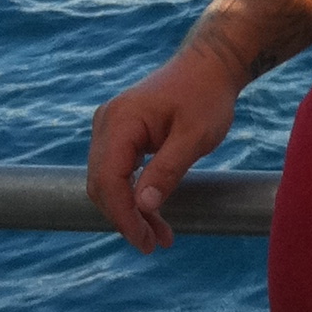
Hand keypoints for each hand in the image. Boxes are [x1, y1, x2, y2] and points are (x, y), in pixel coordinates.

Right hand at [87, 43, 243, 253]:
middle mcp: (106, 122)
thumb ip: (167, 170)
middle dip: (126, 218)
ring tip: (159, 236)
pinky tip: (152, 214)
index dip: (123, 215)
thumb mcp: (195, 137)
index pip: (109, 179)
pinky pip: (117, 171)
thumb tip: (142, 206)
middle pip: (102, 184)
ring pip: (108, 181)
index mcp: (121, 120)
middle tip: (154, 244)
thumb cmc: (206, 96)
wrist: (209, 66)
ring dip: (130, 210)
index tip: (144, 242)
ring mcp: (109, 127)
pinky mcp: (119, 134)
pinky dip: (132, 194)